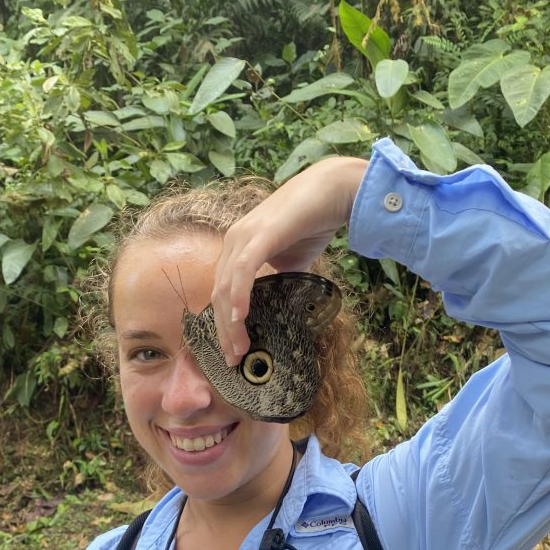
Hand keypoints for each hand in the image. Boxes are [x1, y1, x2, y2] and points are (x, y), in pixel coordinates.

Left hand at [211, 155, 367, 364]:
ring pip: (226, 287)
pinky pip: (243, 270)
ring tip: (239, 348)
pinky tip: (240, 316)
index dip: (224, 324)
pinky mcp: (260, 234)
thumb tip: (280, 305)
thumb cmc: (313, 222)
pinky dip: (238, 295)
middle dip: (223, 331)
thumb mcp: (291, 261)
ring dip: (230, 322)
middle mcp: (234, 241)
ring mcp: (244, 236)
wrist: (332, 191)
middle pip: (217, 294)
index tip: (233, 350)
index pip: (222, 292)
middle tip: (233, 359)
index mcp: (238, 248)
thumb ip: (279, 280)